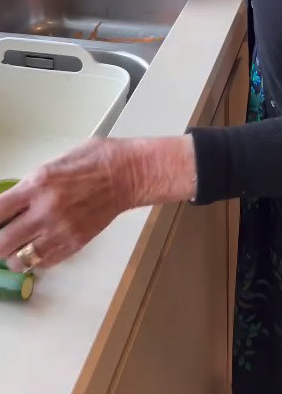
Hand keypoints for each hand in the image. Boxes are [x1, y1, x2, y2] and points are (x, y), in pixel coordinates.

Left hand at [0, 139, 131, 269]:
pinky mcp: (74, 244)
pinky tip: (41, 245)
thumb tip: (13, 201)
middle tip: (3, 235)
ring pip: (19, 260)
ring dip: (14, 254)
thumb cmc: (96, 159)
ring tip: (20, 243)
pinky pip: (43, 263)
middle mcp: (45, 210)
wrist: (128, 174)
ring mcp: (60, 230)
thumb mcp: (55, 163)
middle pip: (1, 243)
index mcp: (38, 184)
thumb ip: (32, 184)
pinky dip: (36, 259)